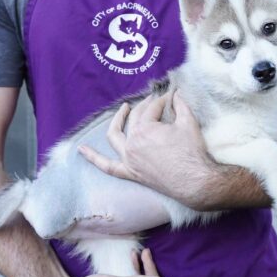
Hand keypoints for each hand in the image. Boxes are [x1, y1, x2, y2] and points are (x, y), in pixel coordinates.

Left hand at [78, 93, 215, 209]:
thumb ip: (180, 104)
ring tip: (122, 110)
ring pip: (115, 136)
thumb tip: (177, 93)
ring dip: (117, 121)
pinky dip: (93, 158)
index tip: (171, 97)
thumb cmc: (192, 153)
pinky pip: (107, 166)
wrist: (195, 183)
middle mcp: (132, 143)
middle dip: (146, 106)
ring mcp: (129, 159)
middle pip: (135, 118)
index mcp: (145, 129)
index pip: (152, 108)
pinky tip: (81, 150)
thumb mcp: (188, 123)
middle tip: (157, 101)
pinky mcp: (130, 172)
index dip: (163, 100)